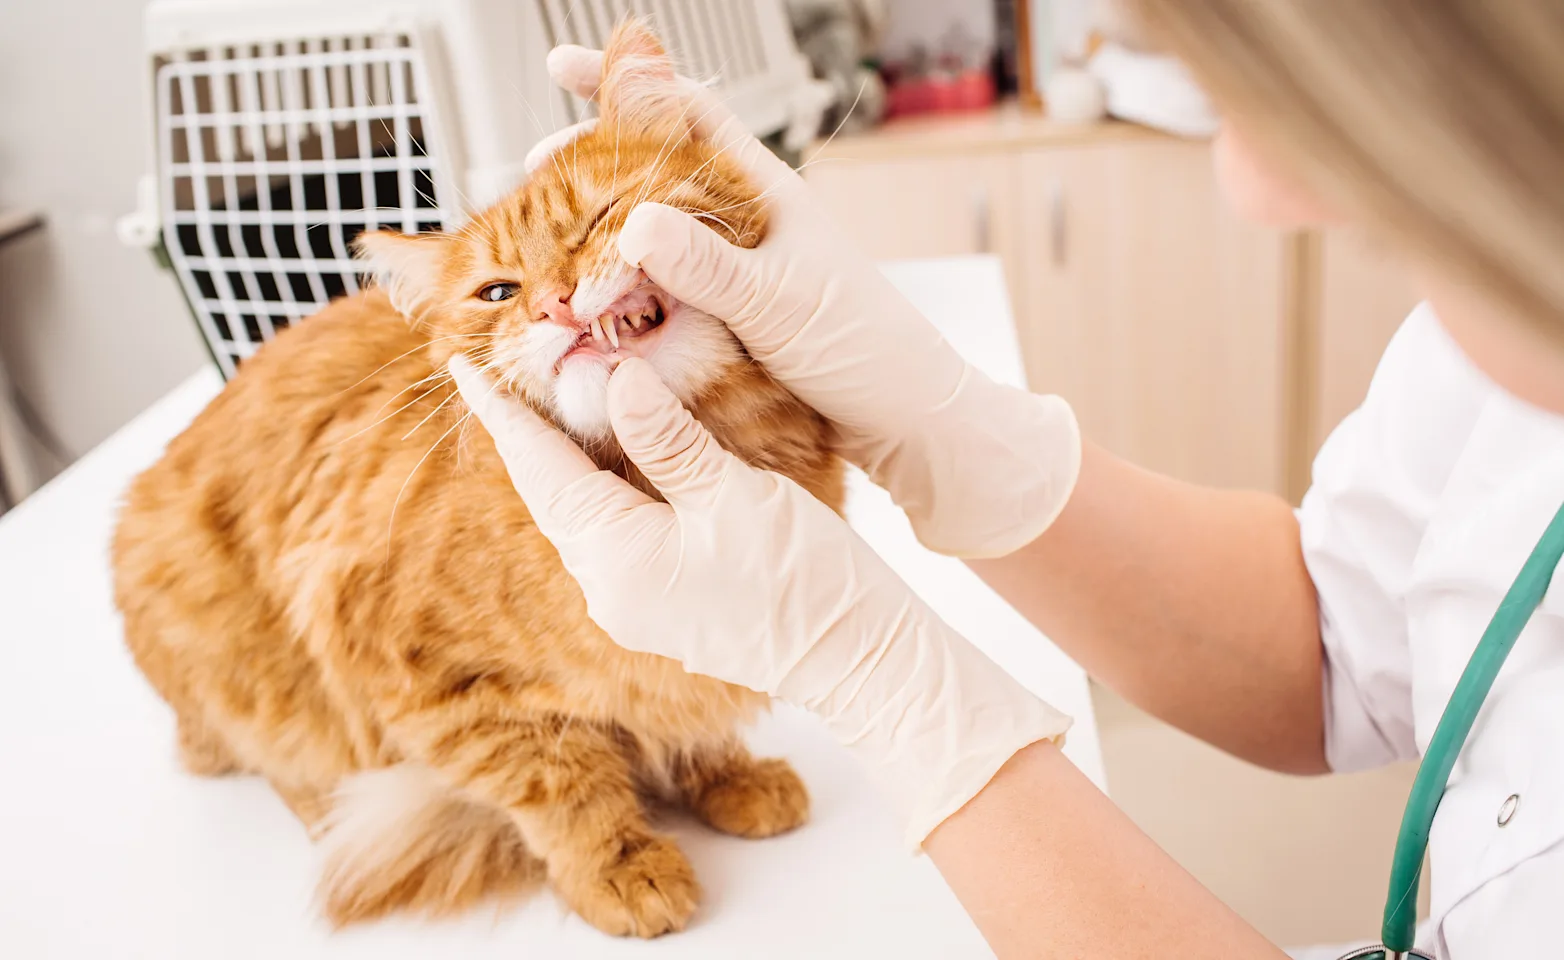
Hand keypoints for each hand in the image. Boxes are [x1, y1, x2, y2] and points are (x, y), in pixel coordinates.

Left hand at [451, 356, 1070, 847]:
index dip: (504, 414)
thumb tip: (615, 379)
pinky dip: (603, 489)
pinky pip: (612, 536)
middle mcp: (607, 589)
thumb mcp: (732, 492)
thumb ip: (665, 437)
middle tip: (508, 371)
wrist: (856, 659)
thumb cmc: (802, 577)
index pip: (540, 469)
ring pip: (581, 516)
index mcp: (614, 557)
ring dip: (566, 460)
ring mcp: (632, 605)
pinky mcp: (662, 608)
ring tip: (553, 404)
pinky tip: (612, 458)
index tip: (463, 369)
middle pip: (552, 494)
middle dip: (529, 433)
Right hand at [528, 46, 1081, 559]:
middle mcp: (746, 226)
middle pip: (653, 173)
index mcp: (765, 195)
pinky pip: (663, 295)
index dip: (628, 84)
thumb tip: (636, 223)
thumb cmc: (866, 351)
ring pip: (652, 238)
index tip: (562, 66)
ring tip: (551, 249)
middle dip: (591, 168)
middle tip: (534, 175)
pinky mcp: (731, 321)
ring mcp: (737, 273)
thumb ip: (708, 266)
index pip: (688, 114)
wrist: (906, 422)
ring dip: (600, 238)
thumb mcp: (780, 302)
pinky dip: (624, 295)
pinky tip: (593, 310)